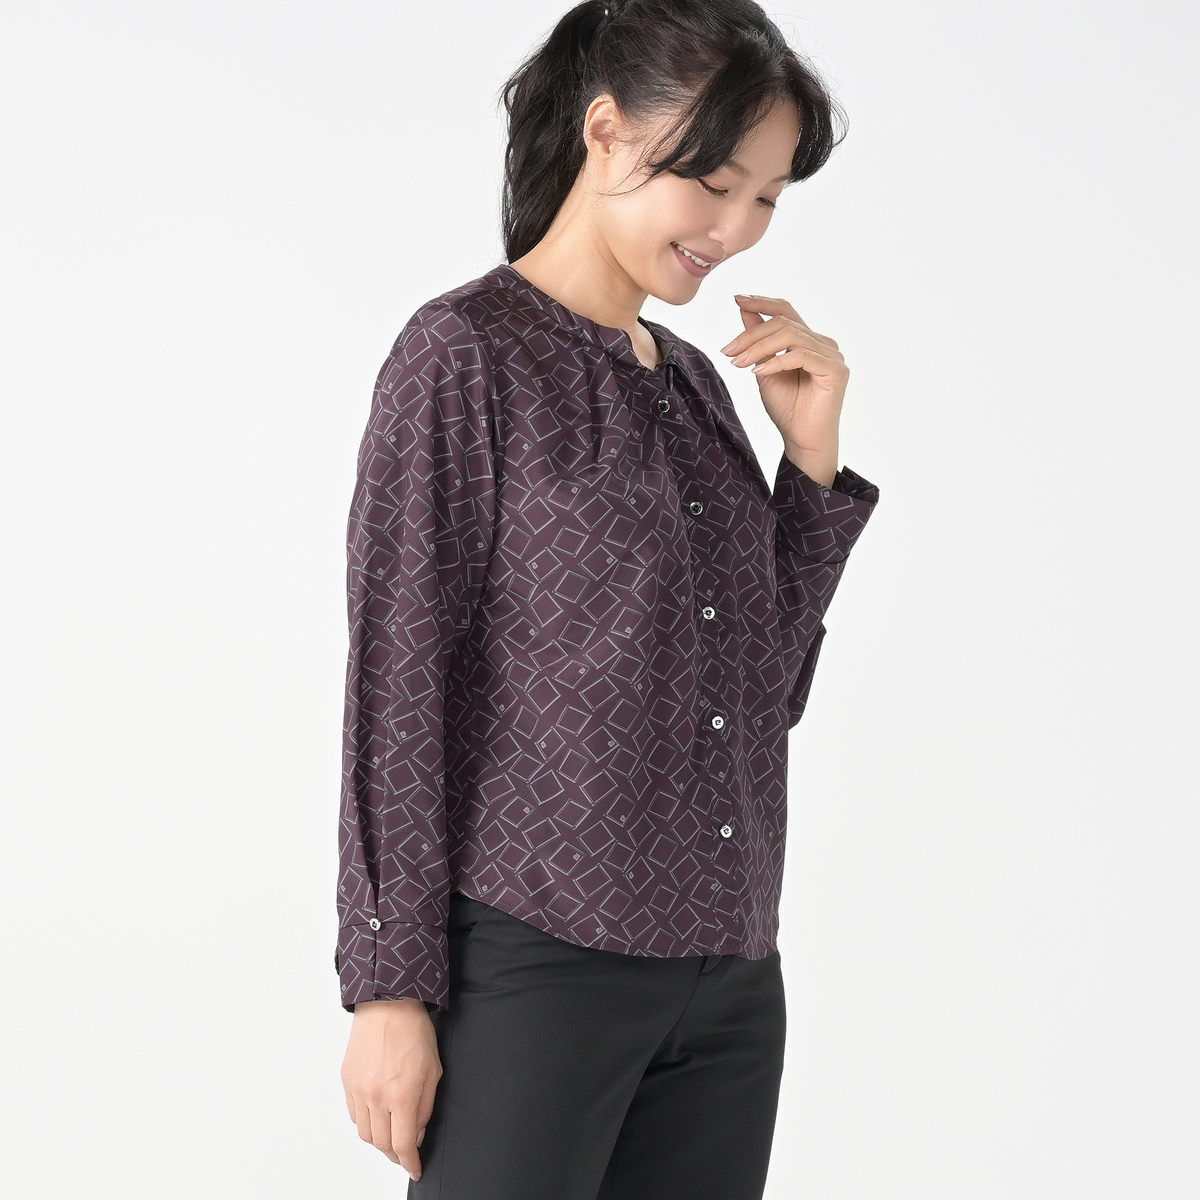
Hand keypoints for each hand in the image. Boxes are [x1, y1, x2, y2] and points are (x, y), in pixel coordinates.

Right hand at [342, 997, 441, 1180]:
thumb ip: (425, 1107)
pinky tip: (378, 1114)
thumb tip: (416, 1133)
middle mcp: (377, 1095)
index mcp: (402, 1094)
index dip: (409, 1162)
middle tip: (405, 1152)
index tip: (415, 1167)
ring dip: (379, 1140)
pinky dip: (366, 1121)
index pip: (402, 1144)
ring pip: (365, 1133)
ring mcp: (359, 1089)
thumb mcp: (434, 1070)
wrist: (387, 1003)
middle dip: (395, 1154)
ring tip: (392, 1133)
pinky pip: (354, 1114)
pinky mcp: (347, 1081)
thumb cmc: (414, 1031)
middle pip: (382, 1144)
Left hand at [720, 294, 847, 487]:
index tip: (737, 298)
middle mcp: (823, 343)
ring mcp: (832, 355)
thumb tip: (744, 309)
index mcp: (807, 340)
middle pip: (784, 323)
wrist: (801, 440)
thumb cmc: (786, 408)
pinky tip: (759, 373)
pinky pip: (802, 355)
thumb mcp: (763, 369)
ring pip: (790, 336)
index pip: (786, 311)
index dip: (762, 302)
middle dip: (751, 335)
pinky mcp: (836, 370)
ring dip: (759, 349)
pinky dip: (777, 362)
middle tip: (728, 351)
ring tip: (738, 364)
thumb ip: (758, 341)